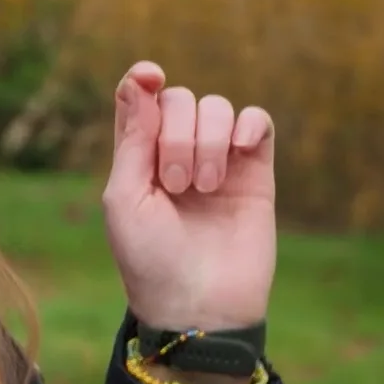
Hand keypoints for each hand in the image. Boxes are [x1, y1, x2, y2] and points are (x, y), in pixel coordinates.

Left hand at [102, 61, 276, 331]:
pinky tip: (239, 152)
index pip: (139, 97)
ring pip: (218, 107)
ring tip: (204, 188)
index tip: (151, 76)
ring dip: (207, 141)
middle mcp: (177, 153)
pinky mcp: (256, 174)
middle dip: (177, 134)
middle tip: (176, 185)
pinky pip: (258, 123)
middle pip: (180, 99)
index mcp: (138, 157)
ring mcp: (218, 161)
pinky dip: (249, 125)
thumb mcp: (125, 200)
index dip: (142, 79)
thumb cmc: (151, 261)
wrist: (200, 307)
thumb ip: (133, 139)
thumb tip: (141, 80)